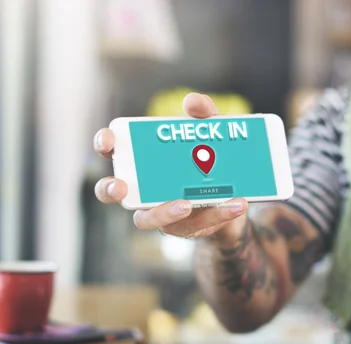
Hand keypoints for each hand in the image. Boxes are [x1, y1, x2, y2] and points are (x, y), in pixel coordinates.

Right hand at [93, 93, 247, 244]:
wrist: (236, 194)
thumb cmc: (211, 159)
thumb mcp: (211, 133)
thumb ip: (204, 115)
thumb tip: (192, 101)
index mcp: (143, 160)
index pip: (112, 151)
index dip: (105, 144)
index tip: (109, 141)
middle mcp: (142, 188)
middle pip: (112, 191)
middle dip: (110, 189)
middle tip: (120, 187)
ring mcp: (161, 211)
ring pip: (146, 219)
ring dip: (162, 213)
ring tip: (186, 204)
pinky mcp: (186, 227)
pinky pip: (197, 224)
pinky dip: (219, 213)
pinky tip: (237, 203)